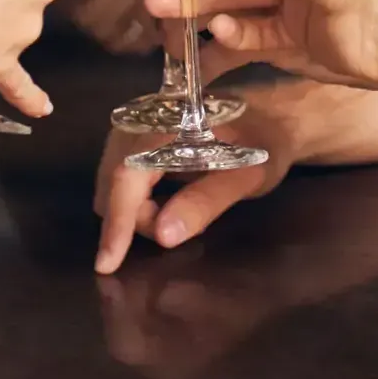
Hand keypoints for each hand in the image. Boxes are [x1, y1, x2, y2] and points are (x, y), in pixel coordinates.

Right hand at [93, 76, 320, 273]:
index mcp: (166, 121)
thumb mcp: (245, 176)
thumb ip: (205, 202)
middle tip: (182, 224)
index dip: (117, 222)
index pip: (126, 175)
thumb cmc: (263, 143)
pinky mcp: (135, 134)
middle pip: (115, 184)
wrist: (270, 114)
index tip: (107, 263)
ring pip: (113, 183)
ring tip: (180, 210)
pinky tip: (167, 201)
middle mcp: (141, 118)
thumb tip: (162, 236)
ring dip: (138, 209)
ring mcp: (134, 124)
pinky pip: (121, 175)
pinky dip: (137, 198)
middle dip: (138, 217)